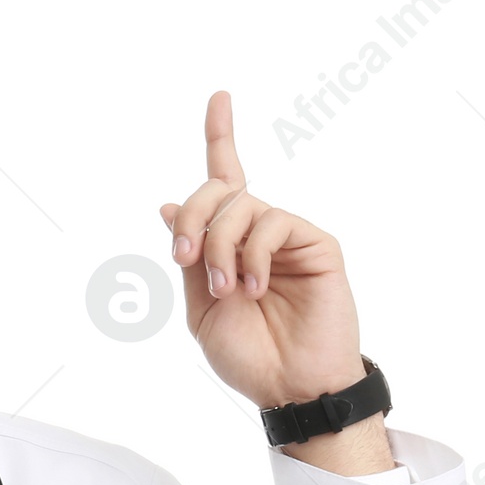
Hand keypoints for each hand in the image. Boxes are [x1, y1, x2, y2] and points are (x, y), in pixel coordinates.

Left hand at [159, 91, 392, 473]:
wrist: (289, 388)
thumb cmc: (248, 356)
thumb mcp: (200, 309)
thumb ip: (189, 255)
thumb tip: (167, 204)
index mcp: (229, 244)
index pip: (225, 180)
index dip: (222, 136)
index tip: (220, 96)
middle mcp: (259, 232)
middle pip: (218, 190)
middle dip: (192, 216)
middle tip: (184, 259)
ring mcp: (288, 236)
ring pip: (241, 206)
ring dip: (219, 246)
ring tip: (228, 290)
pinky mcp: (317, 244)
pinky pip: (273, 223)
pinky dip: (253, 254)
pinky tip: (255, 287)